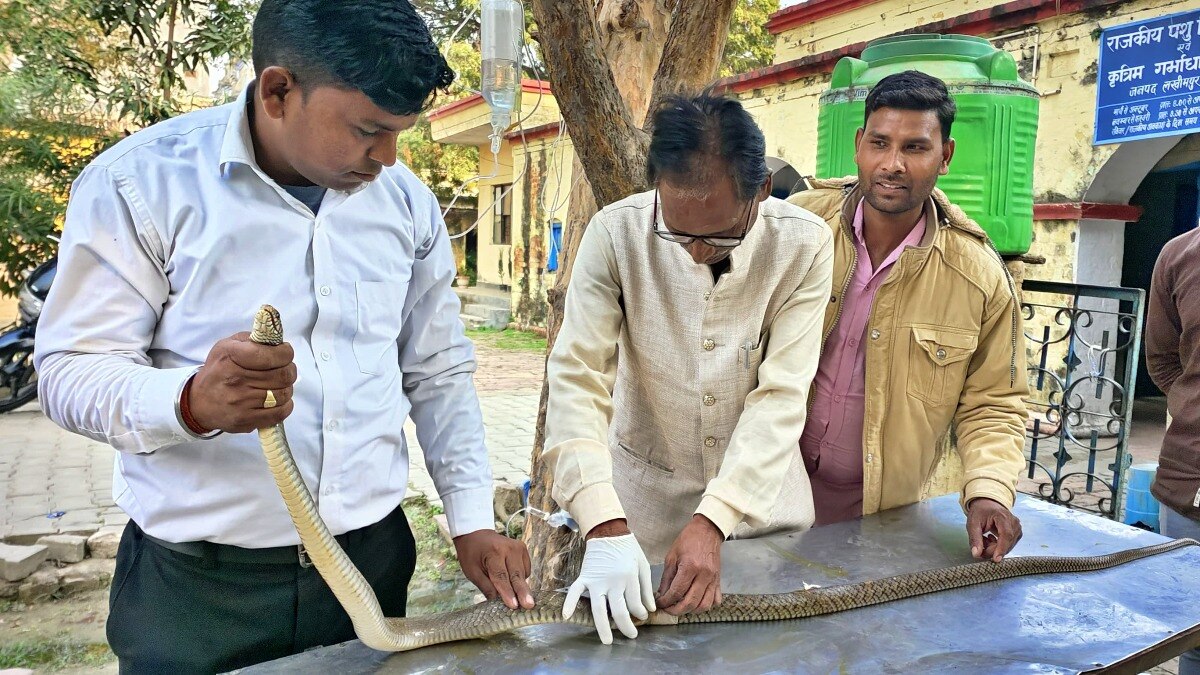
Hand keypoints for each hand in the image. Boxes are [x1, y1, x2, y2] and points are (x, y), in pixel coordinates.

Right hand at [188, 332, 296, 432]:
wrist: (199, 402)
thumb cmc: (218, 371)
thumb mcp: (226, 346)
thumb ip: (251, 340)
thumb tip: (276, 341)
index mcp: (231, 357)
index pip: (271, 355)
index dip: (285, 353)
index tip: (285, 352)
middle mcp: (236, 379)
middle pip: (283, 375)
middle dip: (290, 369)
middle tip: (285, 368)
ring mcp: (241, 402)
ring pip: (284, 393)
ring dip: (287, 387)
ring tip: (279, 384)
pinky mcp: (246, 420)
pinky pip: (279, 413)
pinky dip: (285, 405)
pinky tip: (278, 400)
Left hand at [454, 530, 534, 609]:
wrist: (476, 533)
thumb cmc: (471, 554)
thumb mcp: (472, 572)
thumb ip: (486, 587)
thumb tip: (498, 603)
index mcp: (494, 553)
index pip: (501, 577)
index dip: (507, 593)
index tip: (514, 606)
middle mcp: (509, 548)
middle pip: (516, 575)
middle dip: (522, 592)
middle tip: (529, 606)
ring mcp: (519, 547)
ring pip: (523, 574)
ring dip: (520, 587)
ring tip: (516, 596)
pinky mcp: (523, 549)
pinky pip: (526, 569)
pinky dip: (521, 578)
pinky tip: (512, 579)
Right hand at [563, 522, 654, 644]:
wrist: (608, 532)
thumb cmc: (628, 549)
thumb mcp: (643, 565)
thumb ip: (646, 588)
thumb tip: (650, 610)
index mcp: (629, 577)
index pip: (635, 604)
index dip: (640, 614)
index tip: (642, 617)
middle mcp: (613, 581)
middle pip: (618, 611)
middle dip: (626, 626)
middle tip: (631, 635)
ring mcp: (597, 580)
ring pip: (598, 608)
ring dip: (602, 627)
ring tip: (607, 641)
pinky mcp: (585, 577)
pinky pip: (575, 591)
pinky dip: (569, 603)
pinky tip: (567, 616)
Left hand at [656, 514, 723, 615]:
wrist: (708, 530)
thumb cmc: (688, 540)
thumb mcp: (672, 556)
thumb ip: (666, 577)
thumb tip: (662, 594)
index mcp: (690, 567)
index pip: (677, 592)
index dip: (666, 601)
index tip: (660, 603)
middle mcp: (704, 575)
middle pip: (690, 603)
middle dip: (676, 610)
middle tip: (668, 609)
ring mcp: (713, 579)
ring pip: (704, 605)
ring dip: (691, 610)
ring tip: (681, 606)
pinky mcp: (718, 580)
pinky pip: (715, 600)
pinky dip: (706, 605)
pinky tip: (696, 601)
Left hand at [966, 498, 1022, 561]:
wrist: (987, 504)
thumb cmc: (980, 512)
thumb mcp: (973, 523)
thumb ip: (974, 539)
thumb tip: (976, 554)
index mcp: (1003, 516)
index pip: (1006, 535)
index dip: (1001, 548)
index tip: (995, 559)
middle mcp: (1014, 522)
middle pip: (1007, 543)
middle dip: (993, 550)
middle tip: (980, 547)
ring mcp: (1017, 528)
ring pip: (1008, 546)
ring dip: (995, 548)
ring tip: (985, 538)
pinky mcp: (1017, 533)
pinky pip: (1009, 545)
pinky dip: (998, 546)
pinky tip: (991, 539)